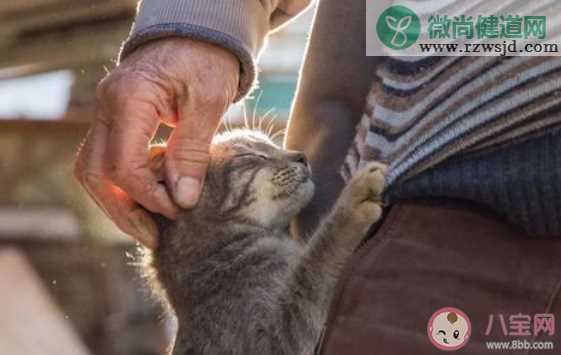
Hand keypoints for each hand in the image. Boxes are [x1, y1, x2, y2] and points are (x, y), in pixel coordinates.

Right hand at [75, 38, 239, 247]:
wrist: (196, 35)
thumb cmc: (207, 60)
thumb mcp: (210, 102)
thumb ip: (192, 150)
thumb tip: (182, 200)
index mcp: (129, 98)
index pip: (123, 165)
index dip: (149, 197)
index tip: (178, 212)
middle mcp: (106, 106)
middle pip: (96, 174)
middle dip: (124, 212)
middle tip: (154, 237)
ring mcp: (106, 113)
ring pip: (93, 170)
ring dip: (119, 203)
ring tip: (151, 225)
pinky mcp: (115, 120)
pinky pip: (106, 159)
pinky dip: (125, 184)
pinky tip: (152, 196)